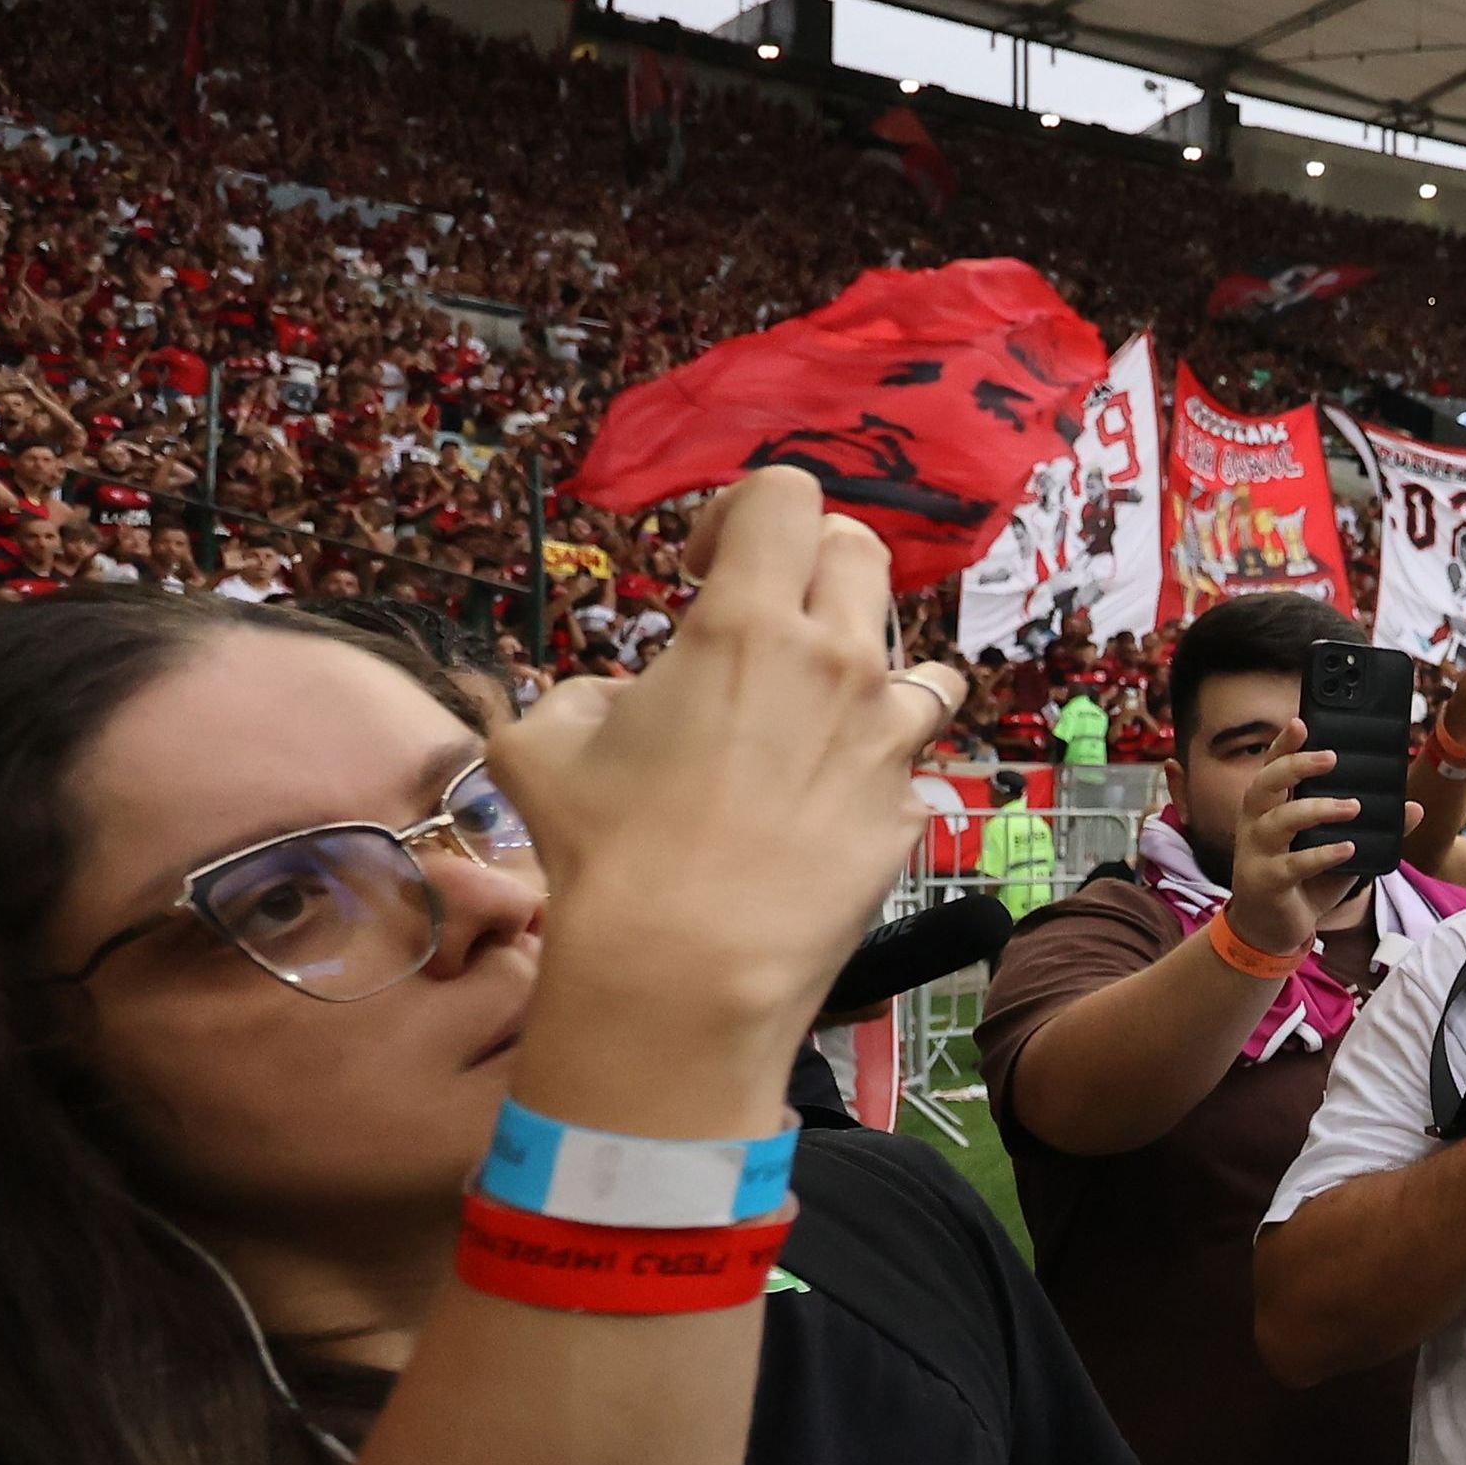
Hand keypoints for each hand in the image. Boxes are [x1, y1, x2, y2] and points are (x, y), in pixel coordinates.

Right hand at [483, 467, 963, 1063]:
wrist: (685, 968)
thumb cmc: (605, 850)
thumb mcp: (543, 744)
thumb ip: (585, 692)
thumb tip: (623, 699)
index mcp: (747, 627)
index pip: (785, 496)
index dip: (740, 512)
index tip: (700, 566)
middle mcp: (837, 665)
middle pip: (861, 553)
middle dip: (810, 567)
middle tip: (763, 620)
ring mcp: (887, 738)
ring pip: (921, 659)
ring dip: (870, 667)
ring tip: (817, 710)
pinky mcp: (908, 808)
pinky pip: (912, 758)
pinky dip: (878, 762)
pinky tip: (827, 799)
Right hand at [1227, 738, 1373, 955]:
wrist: (1272, 930)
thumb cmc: (1304, 879)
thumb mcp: (1340, 848)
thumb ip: (1374, 827)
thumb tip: (1414, 808)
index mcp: (1269, 807)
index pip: (1272, 766)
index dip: (1284, 743)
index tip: (1301, 722)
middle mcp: (1256, 824)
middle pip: (1265, 784)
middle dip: (1296, 766)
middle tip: (1331, 758)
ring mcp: (1256, 853)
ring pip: (1278, 820)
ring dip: (1317, 809)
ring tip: (1353, 807)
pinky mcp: (1266, 882)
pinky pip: (1293, 864)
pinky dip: (1322, 854)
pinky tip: (1348, 847)